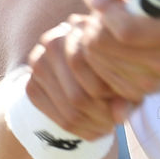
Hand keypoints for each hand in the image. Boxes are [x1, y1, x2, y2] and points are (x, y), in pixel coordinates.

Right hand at [23, 21, 135, 141]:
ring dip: (93, 125)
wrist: (84, 64)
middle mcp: (53, 42)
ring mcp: (38, 64)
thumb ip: (128, 95)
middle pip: (79, 96)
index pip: (93, 71)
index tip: (127, 102)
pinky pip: (57, 118)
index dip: (113, 93)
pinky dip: (80, 130)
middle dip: (103, 115)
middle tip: (118, 121)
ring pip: (69, 111)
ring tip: (109, 125)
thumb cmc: (113, 65)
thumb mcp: (127, 75)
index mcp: (78, 28)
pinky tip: (95, 129)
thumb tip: (120, 117)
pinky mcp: (31, 86)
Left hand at [75, 0, 159, 104]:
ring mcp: (155, 82)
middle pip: (104, 46)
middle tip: (104, 16)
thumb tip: (93, 2)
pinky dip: (99, 58)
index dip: (107, 15)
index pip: (126, 30)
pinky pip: (100, 75)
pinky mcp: (140, 93)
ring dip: (94, 40)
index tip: (111, 4)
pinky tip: (113, 46)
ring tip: (110, 29)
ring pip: (96, 60)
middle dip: (95, 26)